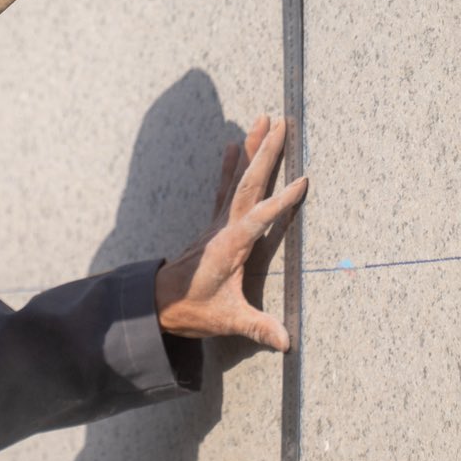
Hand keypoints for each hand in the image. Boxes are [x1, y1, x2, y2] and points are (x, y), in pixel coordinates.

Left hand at [153, 114, 307, 350]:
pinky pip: (224, 189)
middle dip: (265, 152)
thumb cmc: (192, 310)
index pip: (259, 218)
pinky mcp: (215, 225)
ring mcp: (218, 223)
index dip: (281, 201)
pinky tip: (233, 144)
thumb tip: (287, 342)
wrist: (156, 304)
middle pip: (248, 183)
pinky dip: (230, 165)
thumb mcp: (226, 320)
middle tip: (281, 121)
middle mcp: (223, 228)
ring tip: (264, 118)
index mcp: (229, 247)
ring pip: (238, 178)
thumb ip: (258, 327)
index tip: (303, 181)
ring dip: (252, 149)